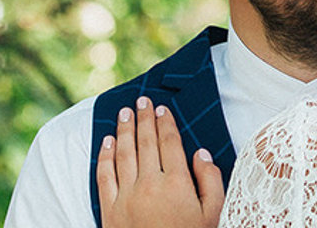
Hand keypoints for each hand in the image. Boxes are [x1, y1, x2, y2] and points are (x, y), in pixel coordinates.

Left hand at [98, 96, 225, 227]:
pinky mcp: (110, 212)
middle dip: (143, 118)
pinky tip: (105, 143)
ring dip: (123, 130)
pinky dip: (104, 157)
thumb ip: (211, 181)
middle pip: (145, 142)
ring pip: (123, 154)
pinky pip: (104, 177)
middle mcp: (150, 184)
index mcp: (177, 183)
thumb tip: (200, 153)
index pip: (169, 142)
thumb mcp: (213, 214)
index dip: (165, 123)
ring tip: (124, 113)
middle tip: (141, 101)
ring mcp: (127, 198)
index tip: (162, 109)